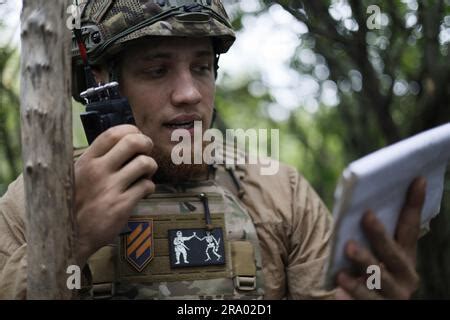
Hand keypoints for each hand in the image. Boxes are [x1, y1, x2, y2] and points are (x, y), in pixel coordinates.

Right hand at [74, 125, 156, 265]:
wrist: (68, 236)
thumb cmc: (75, 203)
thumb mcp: (78, 175)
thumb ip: (97, 159)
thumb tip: (124, 142)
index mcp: (86, 160)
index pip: (113, 133)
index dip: (131, 131)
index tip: (136, 138)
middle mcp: (98, 170)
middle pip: (134, 142)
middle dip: (146, 144)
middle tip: (146, 153)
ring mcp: (110, 188)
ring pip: (145, 163)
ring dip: (151, 167)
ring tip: (144, 175)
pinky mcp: (121, 205)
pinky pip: (147, 186)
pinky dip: (150, 188)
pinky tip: (142, 193)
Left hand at [335, 177, 425, 298]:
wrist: (371, 306)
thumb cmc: (368, 274)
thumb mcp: (376, 256)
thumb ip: (373, 237)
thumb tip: (361, 204)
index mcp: (405, 258)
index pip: (410, 228)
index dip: (414, 204)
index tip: (417, 179)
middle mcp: (405, 276)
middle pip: (392, 252)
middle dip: (380, 233)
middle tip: (367, 216)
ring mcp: (392, 295)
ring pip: (377, 276)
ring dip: (363, 260)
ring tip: (348, 247)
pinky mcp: (377, 308)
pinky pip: (363, 301)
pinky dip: (351, 292)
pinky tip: (339, 286)